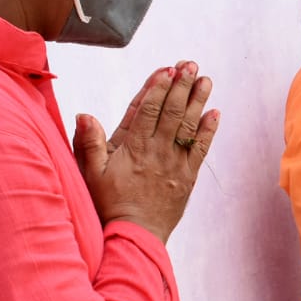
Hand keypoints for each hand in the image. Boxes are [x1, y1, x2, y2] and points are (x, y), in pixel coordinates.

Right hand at [73, 61, 218, 244]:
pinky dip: (209, 130)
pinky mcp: (188, 177)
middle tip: (190, 64)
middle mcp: (157, 152)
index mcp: (133, 148)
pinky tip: (215, 113)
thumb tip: (84, 114)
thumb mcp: (91, 174)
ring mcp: (175, 164)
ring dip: (199, 101)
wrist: (135, 236)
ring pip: (189, 127)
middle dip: (182, 86)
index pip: (148, 110)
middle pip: (172, 112)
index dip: (159, 88)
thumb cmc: (109, 204)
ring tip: (205, 80)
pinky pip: (201, 149)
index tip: (168, 69)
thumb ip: (88, 143)